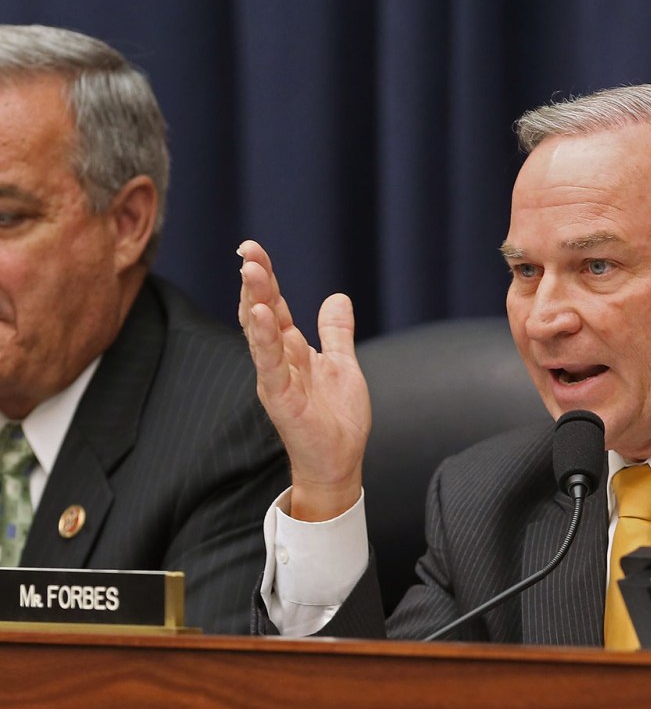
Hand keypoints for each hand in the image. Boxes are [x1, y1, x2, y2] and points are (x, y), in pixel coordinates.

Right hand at [238, 240, 370, 520]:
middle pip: (262, 312)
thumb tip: (337, 297)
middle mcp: (278, 360)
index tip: (253, 249)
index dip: (266, 278)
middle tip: (247, 250)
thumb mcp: (341, 364)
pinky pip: (270, 364)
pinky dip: (264, 338)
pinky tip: (262, 314)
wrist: (340, 462)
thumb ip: (336, 332)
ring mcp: (276, 378)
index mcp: (292, 349)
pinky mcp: (281, 398)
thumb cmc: (336, 418)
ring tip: (251, 271)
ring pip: (261, 334)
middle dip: (256, 281)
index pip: (274, 305)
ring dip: (255, 301)